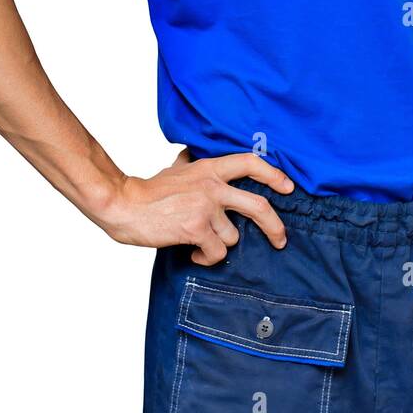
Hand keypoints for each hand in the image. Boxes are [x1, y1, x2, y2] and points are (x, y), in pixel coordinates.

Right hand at [99, 147, 294, 264]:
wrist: (124, 204)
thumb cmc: (148, 191)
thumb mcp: (175, 169)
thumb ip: (189, 163)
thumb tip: (191, 153)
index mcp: (209, 169)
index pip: (250, 162)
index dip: (273, 174)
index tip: (288, 186)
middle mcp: (212, 186)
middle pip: (258, 206)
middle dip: (275, 227)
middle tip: (280, 239)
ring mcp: (206, 208)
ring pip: (233, 237)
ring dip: (219, 246)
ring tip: (202, 244)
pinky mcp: (196, 229)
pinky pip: (216, 253)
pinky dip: (207, 259)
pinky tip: (194, 255)